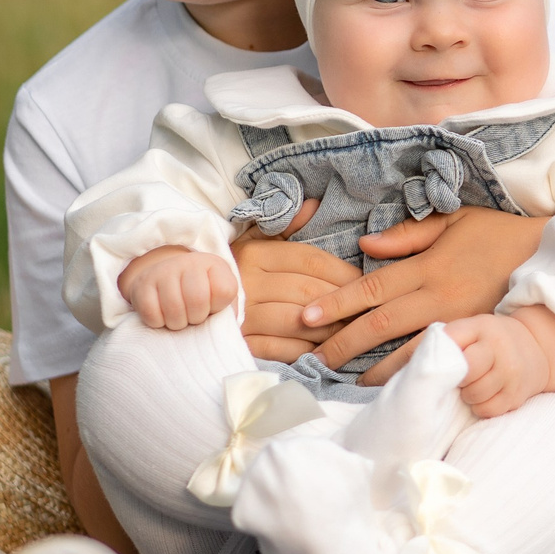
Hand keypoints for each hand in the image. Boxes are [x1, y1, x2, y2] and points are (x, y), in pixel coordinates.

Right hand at [118, 247, 237, 330]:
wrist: (166, 280)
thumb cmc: (200, 297)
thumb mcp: (220, 300)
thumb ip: (229, 313)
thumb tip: (227, 331)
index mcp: (214, 265)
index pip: (224, 290)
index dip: (218, 307)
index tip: (211, 307)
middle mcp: (189, 262)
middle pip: (197, 299)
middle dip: (196, 318)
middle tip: (193, 317)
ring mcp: (163, 271)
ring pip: (173, 309)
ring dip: (177, 323)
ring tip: (179, 318)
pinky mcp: (142, 284)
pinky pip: (151, 314)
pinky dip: (158, 323)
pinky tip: (163, 316)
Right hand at [233, 204, 357, 359]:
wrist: (189, 303)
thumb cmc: (236, 272)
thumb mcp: (255, 242)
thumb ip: (287, 227)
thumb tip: (314, 204)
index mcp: (255, 254)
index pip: (309, 260)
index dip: (342, 272)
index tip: (363, 282)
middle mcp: (247, 282)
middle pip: (308, 291)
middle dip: (342, 301)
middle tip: (365, 308)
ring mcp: (242, 315)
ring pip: (298, 320)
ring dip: (329, 327)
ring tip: (350, 329)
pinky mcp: (240, 343)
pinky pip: (281, 348)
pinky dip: (306, 349)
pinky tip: (322, 348)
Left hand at [301, 206, 547, 379]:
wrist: (548, 258)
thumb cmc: (496, 234)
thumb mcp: (454, 221)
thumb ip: (408, 234)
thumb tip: (364, 248)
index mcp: (430, 265)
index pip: (374, 287)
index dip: (338, 303)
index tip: (308, 316)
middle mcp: (441, 296)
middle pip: (381, 324)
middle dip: (344, 343)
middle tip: (313, 359)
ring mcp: (459, 322)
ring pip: (406, 350)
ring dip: (373, 368)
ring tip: (343, 379)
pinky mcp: (474, 339)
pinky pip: (434, 358)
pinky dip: (409, 371)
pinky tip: (390, 383)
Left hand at [443, 314, 550, 416]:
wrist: (537, 347)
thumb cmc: (489, 341)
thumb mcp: (468, 330)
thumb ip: (439, 340)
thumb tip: (404, 358)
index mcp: (481, 327)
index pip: (451, 342)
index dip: (441, 357)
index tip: (441, 363)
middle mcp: (499, 346)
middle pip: (466, 372)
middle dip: (457, 379)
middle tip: (459, 377)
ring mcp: (511, 371)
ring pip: (475, 395)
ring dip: (468, 395)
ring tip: (471, 387)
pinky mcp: (517, 394)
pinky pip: (488, 410)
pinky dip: (481, 408)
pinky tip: (483, 397)